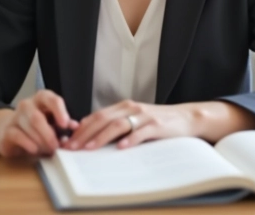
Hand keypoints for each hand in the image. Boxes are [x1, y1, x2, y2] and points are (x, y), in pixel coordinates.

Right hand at [0, 90, 78, 158]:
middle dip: (48, 134)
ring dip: (40, 141)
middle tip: (56, 146)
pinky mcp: (6, 131)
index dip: (59, 111)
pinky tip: (34, 150)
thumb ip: (63, 123)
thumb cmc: (36, 126)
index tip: (65, 124)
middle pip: (37, 117)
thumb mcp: (51, 122)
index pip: (51, 99)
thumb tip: (75, 127)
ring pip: (28, 127)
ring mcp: (15, 117)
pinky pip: (17, 136)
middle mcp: (27, 105)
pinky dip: (28, 144)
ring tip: (48, 150)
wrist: (8, 131)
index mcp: (41, 99)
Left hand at [64, 100, 196, 150]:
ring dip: (101, 137)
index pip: (96, 116)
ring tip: (89, 148)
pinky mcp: (157, 125)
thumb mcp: (135, 119)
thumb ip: (117, 124)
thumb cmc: (158, 122)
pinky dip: (129, 140)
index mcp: (123, 106)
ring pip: (118, 125)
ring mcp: (144, 116)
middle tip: (72, 147)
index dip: (81, 128)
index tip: (68, 141)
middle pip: (103, 119)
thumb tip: (92, 136)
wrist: (186, 118)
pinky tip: (120, 148)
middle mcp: (131, 108)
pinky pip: (140, 132)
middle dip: (85, 134)